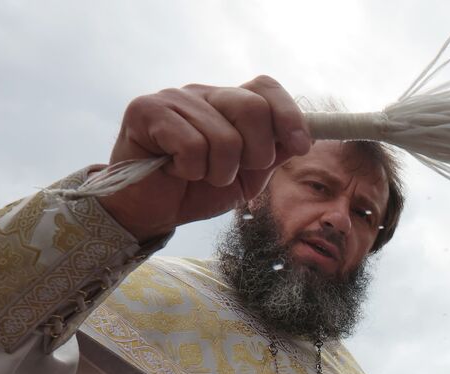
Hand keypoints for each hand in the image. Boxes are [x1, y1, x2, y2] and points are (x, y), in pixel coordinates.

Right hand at [98, 76, 311, 240]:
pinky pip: (192, 146)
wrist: (151, 211)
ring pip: (223, 137)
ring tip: (196, 174)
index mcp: (229, 103)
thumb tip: (304, 137)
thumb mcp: (248, 176)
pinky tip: (174, 169)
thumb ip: (273, 153)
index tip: (300, 147)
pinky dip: (190, 170)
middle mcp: (204, 94)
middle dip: (255, 152)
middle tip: (232, 172)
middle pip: (252, 107)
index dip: (289, 116)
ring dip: (217, 172)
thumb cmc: (197, 190)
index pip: (266, 87)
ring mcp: (174, 98)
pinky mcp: (146, 110)